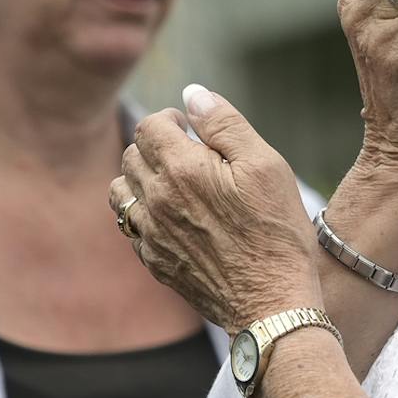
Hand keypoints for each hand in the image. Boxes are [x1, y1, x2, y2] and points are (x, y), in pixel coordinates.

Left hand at [112, 86, 321, 331]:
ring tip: (174, 184)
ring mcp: (151, 235)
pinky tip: (176, 219)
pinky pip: (131, 228)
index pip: (149, 126)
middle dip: (156, 146)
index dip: (171, 120)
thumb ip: (224, 124)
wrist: (273, 303)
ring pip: (120, 192)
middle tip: (191, 156)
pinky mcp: (155, 262)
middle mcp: (156, 201)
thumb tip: (192, 94)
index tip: (193, 130)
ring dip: (140, 179)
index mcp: (182, 170)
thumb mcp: (265, 165)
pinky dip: (144, 215)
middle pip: (131, 155)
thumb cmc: (276, 231)